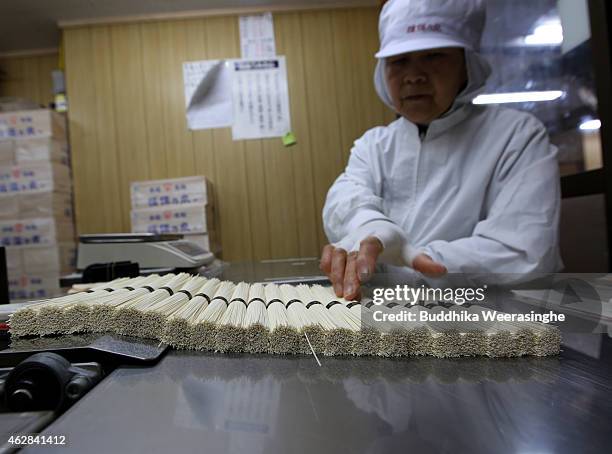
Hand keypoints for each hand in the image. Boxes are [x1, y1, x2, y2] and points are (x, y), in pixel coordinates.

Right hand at [320, 239, 447, 299]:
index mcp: (380, 236)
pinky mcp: (336, 247)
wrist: (374, 226)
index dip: (365, 259)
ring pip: (336, 255)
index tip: (365, 277)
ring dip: (336, 275)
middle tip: (351, 296)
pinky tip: (334, 285)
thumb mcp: (409, 250)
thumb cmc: (393, 243)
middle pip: (351, 254)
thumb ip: (422, 261)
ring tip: (342, 295)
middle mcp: (359, 237)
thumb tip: (442, 270)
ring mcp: (346, 242)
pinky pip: (327, 255)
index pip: (370, 245)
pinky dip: (327, 268)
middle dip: (349, 276)